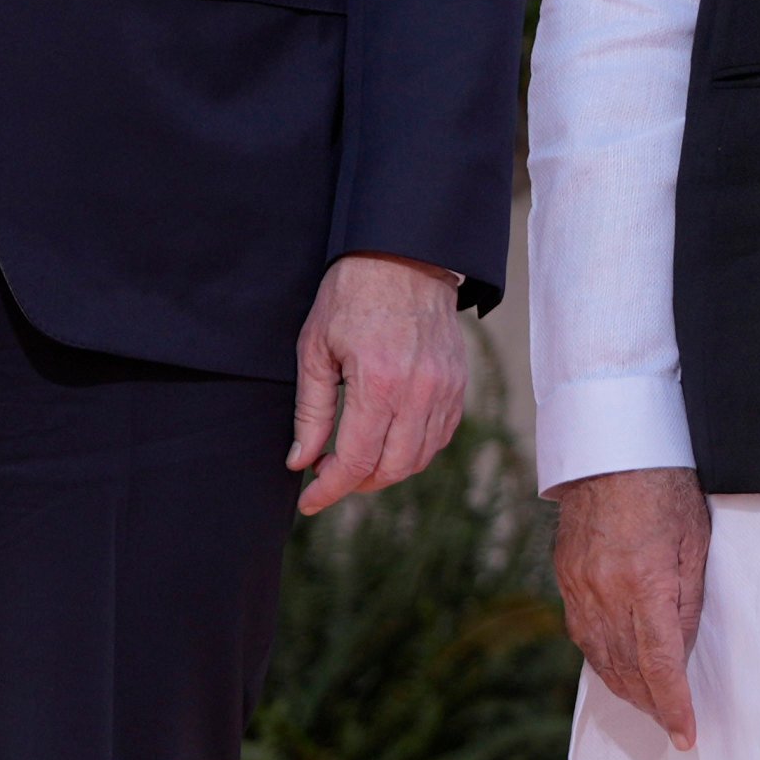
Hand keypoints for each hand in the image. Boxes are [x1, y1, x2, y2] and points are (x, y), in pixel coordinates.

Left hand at [287, 254, 469, 514]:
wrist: (405, 259)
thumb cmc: (351, 298)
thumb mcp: (315, 351)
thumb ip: (311, 412)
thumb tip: (301, 460)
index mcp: (378, 383)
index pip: (356, 460)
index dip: (329, 489)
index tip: (309, 501)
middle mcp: (419, 391)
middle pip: (392, 468)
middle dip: (356, 483)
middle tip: (329, 475)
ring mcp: (445, 389)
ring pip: (419, 457)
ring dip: (385, 470)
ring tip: (357, 458)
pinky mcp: (458, 384)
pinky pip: (440, 436)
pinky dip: (414, 450)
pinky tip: (389, 439)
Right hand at [553, 467, 714, 748]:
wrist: (611, 449)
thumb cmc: (665, 487)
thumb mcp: (695, 540)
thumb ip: (689, 599)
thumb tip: (683, 647)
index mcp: (644, 584)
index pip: (660, 664)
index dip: (673, 704)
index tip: (686, 734)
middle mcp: (605, 593)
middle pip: (627, 669)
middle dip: (651, 704)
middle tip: (673, 724)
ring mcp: (579, 587)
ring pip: (600, 656)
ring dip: (625, 687)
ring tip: (649, 705)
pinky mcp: (566, 578)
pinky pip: (582, 632)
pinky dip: (602, 658)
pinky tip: (617, 667)